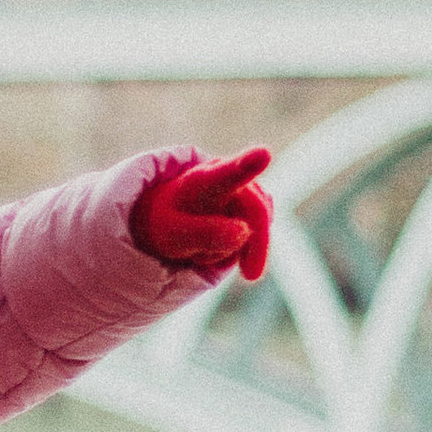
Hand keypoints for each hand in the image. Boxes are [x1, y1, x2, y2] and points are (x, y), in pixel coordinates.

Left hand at [130, 146, 272, 282]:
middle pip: (256, 209)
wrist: (169, 219)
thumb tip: (243, 232)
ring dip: (251, 248)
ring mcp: (242, 188)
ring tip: (214, 257)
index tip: (264, 153)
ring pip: (261, 222)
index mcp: (202, 180)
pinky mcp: (252, 204)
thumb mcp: (173, 235)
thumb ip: (204, 234)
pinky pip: (260, 230)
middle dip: (258, 243)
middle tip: (251, 277)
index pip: (227, 172)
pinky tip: (223, 246)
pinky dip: (248, 247)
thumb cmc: (167, 223)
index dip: (246, 164)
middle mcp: (227, 176)